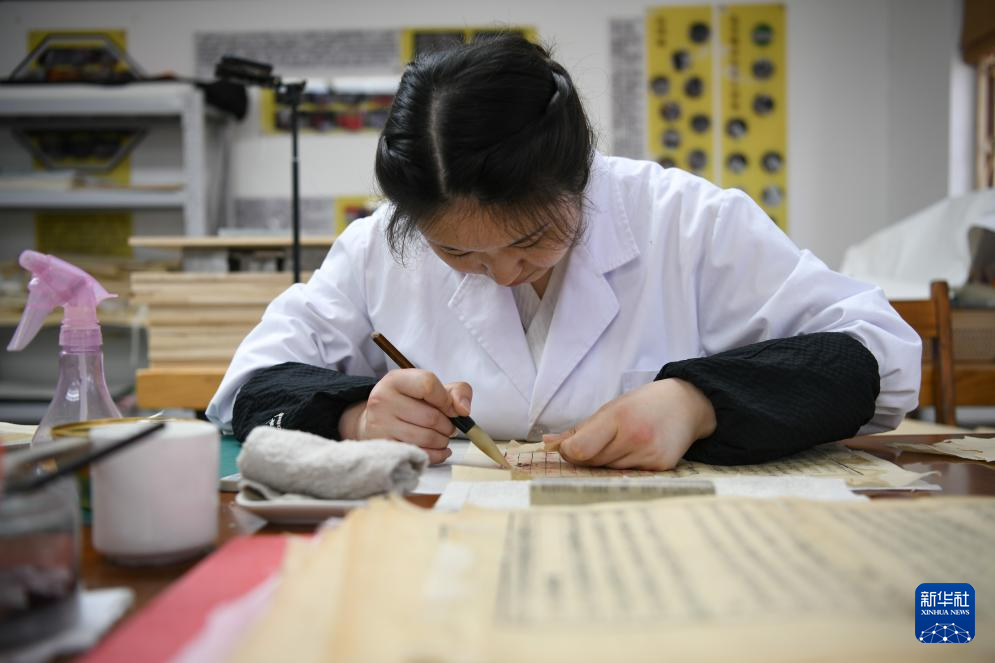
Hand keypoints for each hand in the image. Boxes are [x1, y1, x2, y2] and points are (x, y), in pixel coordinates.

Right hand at [338, 369, 471, 464]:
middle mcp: (382, 400)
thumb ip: (457, 391)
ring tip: (441, 437)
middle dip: (448, 425)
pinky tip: (439, 450)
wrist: (378, 420)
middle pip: (431, 416)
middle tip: (448, 427)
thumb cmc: (410, 402)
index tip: (451, 409)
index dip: (446, 400)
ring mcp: (380, 425)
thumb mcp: (432, 388)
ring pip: (427, 437)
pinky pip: (420, 454)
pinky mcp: (383, 447)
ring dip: (443, 440)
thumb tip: (463, 410)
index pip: (428, 385)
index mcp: (395, 380)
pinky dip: (437, 455)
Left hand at [545, 378, 716, 470]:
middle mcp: (635, 437)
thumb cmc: (642, 405)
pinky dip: (624, 468)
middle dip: (586, 458)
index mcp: (619, 417)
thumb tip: (548, 444)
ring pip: (609, 472)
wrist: (686, 404)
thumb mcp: (611, 408)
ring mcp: (650, 455)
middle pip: (593, 463)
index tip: (568, 448)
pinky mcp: (661, 468)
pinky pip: (628, 475)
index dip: (569, 453)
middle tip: (595, 445)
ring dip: (605, 464)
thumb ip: (579, 429)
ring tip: (619, 445)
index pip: (581, 449)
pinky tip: (634, 452)